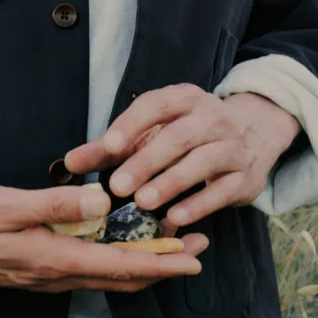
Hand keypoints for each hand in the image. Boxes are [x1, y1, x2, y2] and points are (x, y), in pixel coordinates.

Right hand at [0, 184, 208, 293]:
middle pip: (122, 276)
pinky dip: (117, 260)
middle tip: (198, 246)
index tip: (194, 257)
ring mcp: (47, 275)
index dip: (161, 263)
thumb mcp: (7, 206)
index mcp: (53, 260)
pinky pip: (89, 270)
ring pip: (107, 275)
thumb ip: (55, 205)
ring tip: (170, 244)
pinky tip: (121, 243)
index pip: (120, 267)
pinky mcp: (39, 268)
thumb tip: (102, 203)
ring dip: (143, 263)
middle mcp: (56, 275)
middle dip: (163, 264)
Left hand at [64, 84, 300, 227]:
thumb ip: (109, 148)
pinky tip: (174, 218)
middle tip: (118, 186)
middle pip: (178, 136)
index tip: (108, 146)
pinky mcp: (244, 177)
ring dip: (171, 182)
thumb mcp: (149, 133)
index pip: (156, 105)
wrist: (248, 138)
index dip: (132, 124)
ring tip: (142, 202)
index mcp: (184, 98)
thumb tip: (69, 162)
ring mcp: (232, 146)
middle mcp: (212, 117)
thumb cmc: (183, 136)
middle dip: (147, 161)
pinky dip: (198, 205)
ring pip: (202, 161)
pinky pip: (221, 191)